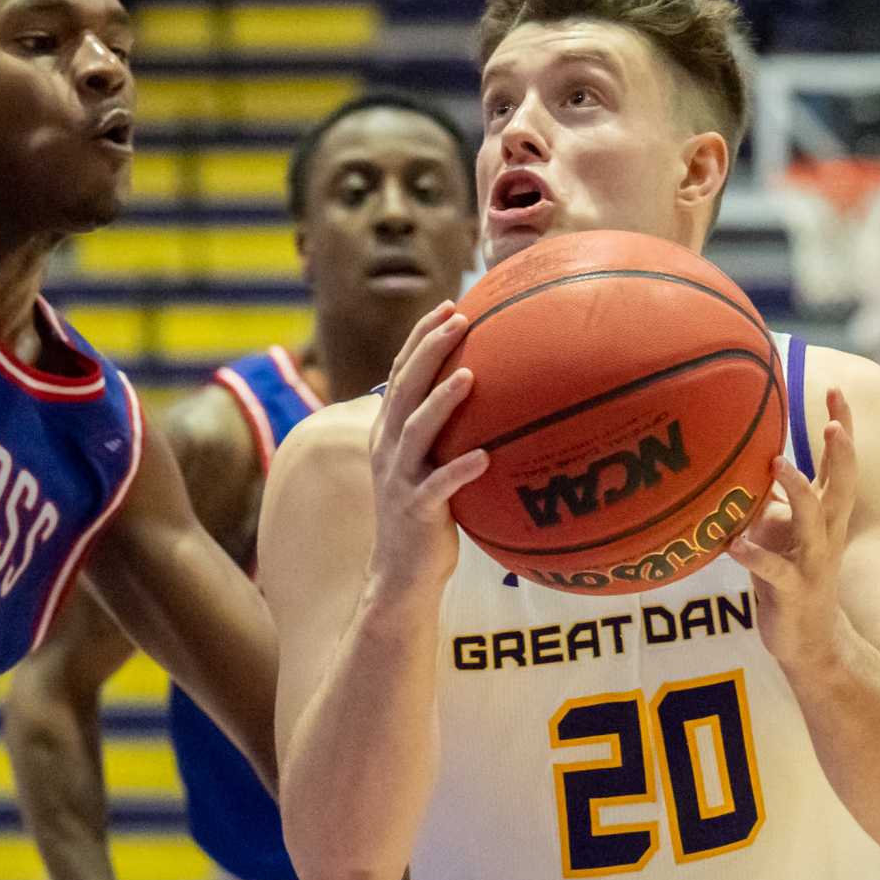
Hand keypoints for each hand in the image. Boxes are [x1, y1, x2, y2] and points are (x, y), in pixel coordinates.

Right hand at [367, 300, 487, 597]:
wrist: (401, 572)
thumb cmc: (427, 514)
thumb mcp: (429, 465)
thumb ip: (445, 432)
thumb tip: (492, 396)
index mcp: (388, 432)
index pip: (400, 373)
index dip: (421, 338)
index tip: (448, 306)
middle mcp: (387, 448)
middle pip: (404, 388)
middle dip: (429, 350)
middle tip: (459, 319)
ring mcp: (399, 479)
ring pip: (415, 430)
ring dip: (441, 402)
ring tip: (469, 376)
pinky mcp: (415, 511)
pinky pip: (439, 486)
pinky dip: (460, 470)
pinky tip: (485, 457)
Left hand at [731, 388, 859, 676]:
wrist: (810, 642)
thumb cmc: (788, 576)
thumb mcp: (781, 530)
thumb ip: (772, 496)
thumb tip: (747, 455)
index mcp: (827, 515)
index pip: (840, 464)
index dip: (843, 427)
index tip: (836, 388)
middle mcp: (827, 534)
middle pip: (842, 486)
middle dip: (841, 453)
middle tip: (835, 422)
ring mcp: (813, 563)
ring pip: (812, 522)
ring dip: (798, 491)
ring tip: (778, 463)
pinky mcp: (793, 592)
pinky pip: (774, 571)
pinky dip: (754, 556)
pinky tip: (732, 545)